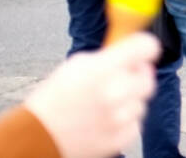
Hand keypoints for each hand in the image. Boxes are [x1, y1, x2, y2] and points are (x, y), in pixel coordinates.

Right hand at [24, 33, 159, 157]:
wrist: (37, 136)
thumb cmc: (54, 99)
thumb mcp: (77, 65)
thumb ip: (108, 56)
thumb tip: (131, 49)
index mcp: (104, 68)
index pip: (147, 47)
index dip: (146, 47)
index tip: (143, 51)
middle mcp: (116, 92)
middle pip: (148, 77)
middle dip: (137, 76)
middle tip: (124, 78)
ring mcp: (119, 118)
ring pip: (141, 102)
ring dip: (129, 100)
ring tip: (105, 104)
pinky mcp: (120, 138)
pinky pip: (135, 124)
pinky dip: (124, 122)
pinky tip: (105, 120)